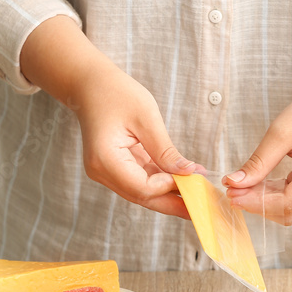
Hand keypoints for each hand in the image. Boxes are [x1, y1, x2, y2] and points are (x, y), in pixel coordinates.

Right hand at [20, 17, 198, 218]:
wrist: (89, 85)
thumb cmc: (116, 93)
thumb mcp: (146, 118)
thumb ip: (165, 150)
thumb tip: (189, 174)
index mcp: (105, 159)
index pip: (142, 187)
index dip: (169, 187)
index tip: (195, 180)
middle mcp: (101, 172)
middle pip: (142, 196)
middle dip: (173, 203)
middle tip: (202, 207)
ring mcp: (106, 172)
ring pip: (142, 193)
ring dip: (169, 195)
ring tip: (197, 196)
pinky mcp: (114, 168)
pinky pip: (140, 181)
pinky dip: (161, 183)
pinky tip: (183, 182)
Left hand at [223, 49, 291, 224]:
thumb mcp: (283, 131)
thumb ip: (259, 162)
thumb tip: (234, 183)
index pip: (287, 203)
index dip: (256, 202)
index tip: (231, 193)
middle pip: (290, 213)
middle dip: (259, 205)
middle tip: (232, 191)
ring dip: (266, 203)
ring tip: (243, 187)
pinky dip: (276, 197)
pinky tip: (259, 184)